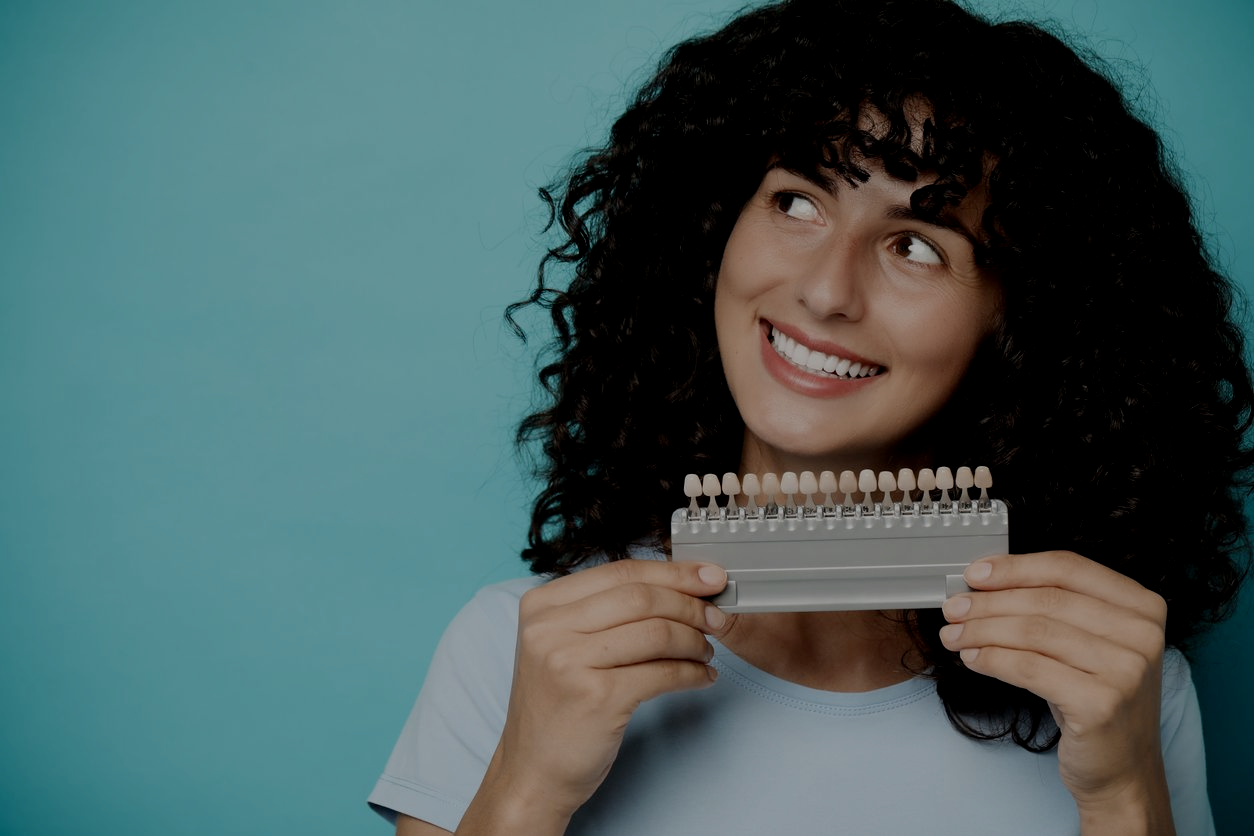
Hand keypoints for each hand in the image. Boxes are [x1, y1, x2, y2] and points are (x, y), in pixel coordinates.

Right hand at [480, 559, 728, 827]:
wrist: (532, 773)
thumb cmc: (558, 708)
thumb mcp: (563, 646)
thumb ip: (605, 612)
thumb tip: (677, 586)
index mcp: (542, 605)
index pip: (620, 571)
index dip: (673, 572)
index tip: (709, 577)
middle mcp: (549, 628)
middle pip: (641, 596)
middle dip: (690, 605)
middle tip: (718, 618)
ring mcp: (570, 661)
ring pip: (656, 632)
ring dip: (694, 641)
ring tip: (706, 652)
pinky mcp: (597, 697)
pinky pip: (662, 673)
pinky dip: (691, 673)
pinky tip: (701, 677)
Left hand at [938, 552, 1172, 830]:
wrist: (1124, 769)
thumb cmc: (1096, 698)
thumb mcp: (1087, 643)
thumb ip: (1053, 607)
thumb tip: (983, 583)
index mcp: (1143, 607)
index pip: (1068, 568)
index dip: (1015, 567)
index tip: (975, 573)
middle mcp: (1142, 634)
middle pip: (1045, 600)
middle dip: (989, 602)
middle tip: (954, 607)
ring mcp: (1126, 670)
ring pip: (1033, 632)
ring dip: (982, 630)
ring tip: (954, 634)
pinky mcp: (1101, 703)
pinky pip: (1029, 668)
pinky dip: (992, 659)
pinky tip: (973, 658)